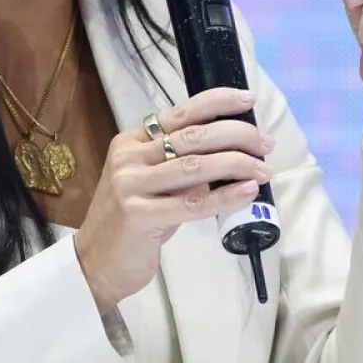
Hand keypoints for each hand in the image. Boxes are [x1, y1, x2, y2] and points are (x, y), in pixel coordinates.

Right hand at [73, 88, 273, 312]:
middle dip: (237, 135)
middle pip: (193, 136)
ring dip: (237, 164)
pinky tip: (247, 191)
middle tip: (266, 144)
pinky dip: (225, 196)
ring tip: (264, 169)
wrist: (96, 262)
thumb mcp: (151, 184)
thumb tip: (231, 154)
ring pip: (196, 166)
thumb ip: (180, 166)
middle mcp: (129, 157)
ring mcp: (132, 185)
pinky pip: (193, 203)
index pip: (181, 113)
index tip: (248, 99)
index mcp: (131, 141)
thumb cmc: (130, 222)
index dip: (217, 102)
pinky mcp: (140, 215)